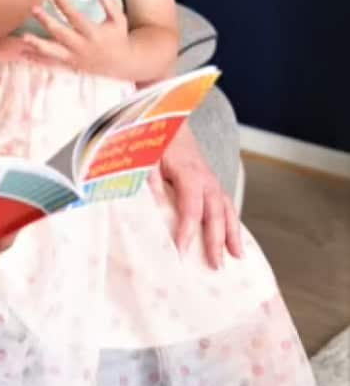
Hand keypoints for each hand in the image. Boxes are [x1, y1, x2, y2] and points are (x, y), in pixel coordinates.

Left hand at [23, 0, 133, 77]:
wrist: (121, 64)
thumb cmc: (119, 37)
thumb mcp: (119, 20)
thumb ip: (111, 5)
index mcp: (93, 33)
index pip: (75, 17)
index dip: (64, 5)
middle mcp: (82, 46)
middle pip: (60, 33)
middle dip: (46, 21)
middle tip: (33, 8)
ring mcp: (74, 57)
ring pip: (52, 51)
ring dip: (37, 44)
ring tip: (23, 37)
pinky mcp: (69, 65)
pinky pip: (50, 62)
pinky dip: (37, 59)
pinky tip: (22, 54)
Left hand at [150, 123, 242, 268]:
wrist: (169, 120)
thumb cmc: (156, 141)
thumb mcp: (146, 158)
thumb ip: (150, 181)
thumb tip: (157, 208)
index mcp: (189, 173)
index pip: (191, 208)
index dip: (187, 231)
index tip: (182, 252)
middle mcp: (206, 179)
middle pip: (215, 213)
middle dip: (217, 241)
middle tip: (216, 265)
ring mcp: (213, 180)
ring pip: (227, 210)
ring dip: (232, 234)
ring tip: (238, 257)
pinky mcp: (213, 182)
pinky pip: (226, 205)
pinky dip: (232, 223)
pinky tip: (234, 239)